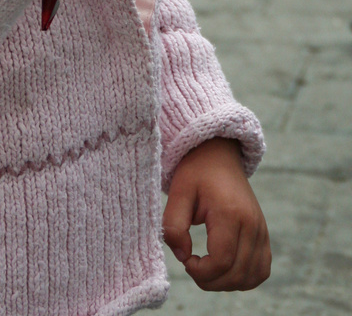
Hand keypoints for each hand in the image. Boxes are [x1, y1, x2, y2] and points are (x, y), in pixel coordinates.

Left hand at [163, 138, 270, 291]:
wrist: (218, 154)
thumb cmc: (196, 172)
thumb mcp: (178, 192)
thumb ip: (174, 226)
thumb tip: (182, 256)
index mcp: (230, 213)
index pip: (222, 261)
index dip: (201, 271)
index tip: (186, 259)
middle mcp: (252, 224)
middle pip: (237, 274)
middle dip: (210, 281)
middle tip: (192, 265)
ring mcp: (261, 230)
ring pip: (251, 277)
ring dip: (226, 283)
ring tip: (207, 268)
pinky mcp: (264, 234)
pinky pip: (261, 270)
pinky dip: (244, 277)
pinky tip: (224, 268)